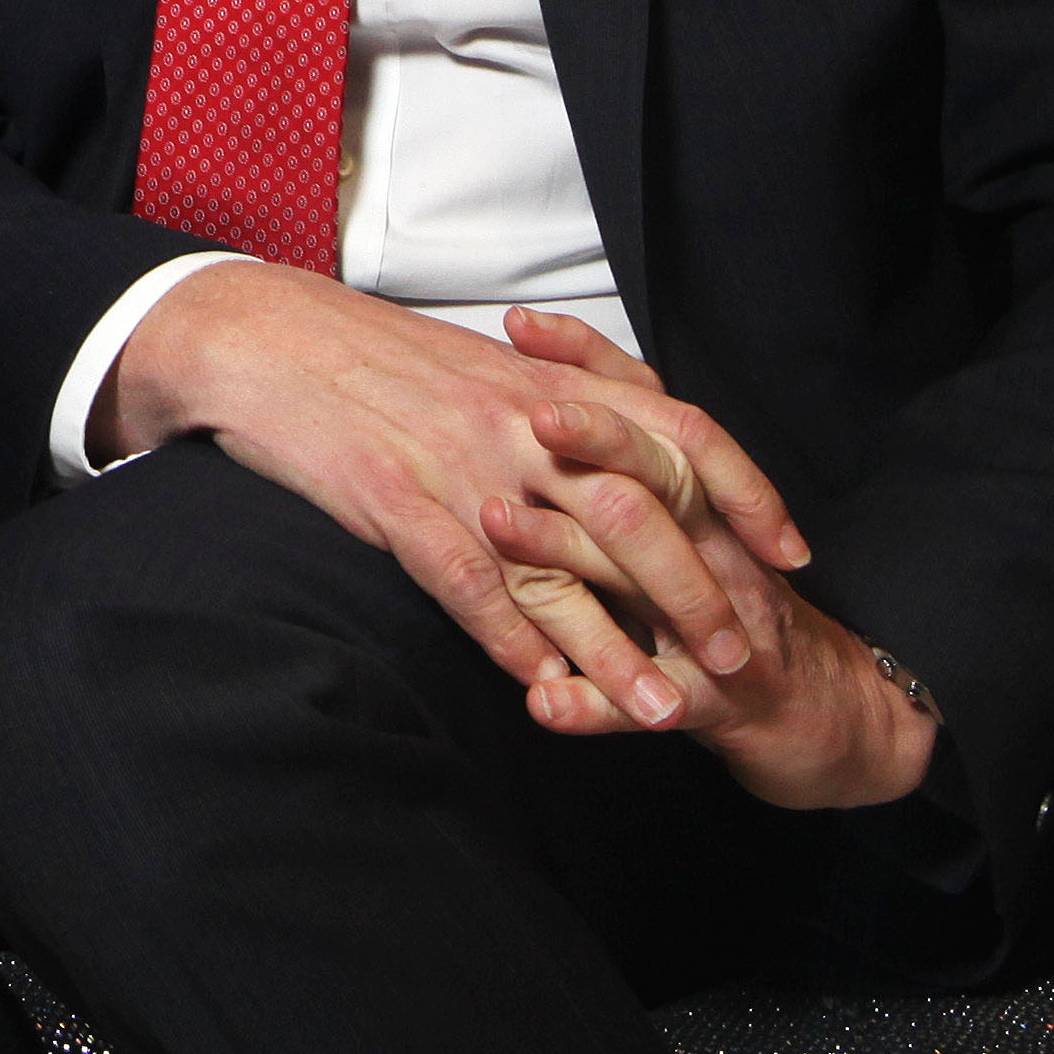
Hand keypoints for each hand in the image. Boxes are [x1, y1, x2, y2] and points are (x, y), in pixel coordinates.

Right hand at [95, 268, 811, 717]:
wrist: (261, 337)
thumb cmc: (368, 356)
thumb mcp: (476, 366)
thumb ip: (549, 407)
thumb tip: (614, 455)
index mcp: (546, 382)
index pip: (679, 430)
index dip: (745, 491)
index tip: (792, 551)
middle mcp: (519, 422)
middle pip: (637, 515)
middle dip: (697, 596)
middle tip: (742, 662)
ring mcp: (459, 465)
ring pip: (561, 568)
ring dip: (616, 650)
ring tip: (664, 716)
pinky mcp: (395, 502)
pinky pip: (468, 584)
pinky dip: (510, 641)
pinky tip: (541, 690)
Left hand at [476, 310, 934, 809]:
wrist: (820, 710)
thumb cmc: (729, 604)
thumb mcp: (685, 525)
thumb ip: (627, 466)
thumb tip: (546, 386)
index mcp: (700, 496)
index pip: (647, 410)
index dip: (588, 364)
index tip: (518, 329)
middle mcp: (716, 545)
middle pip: (657, 471)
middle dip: (593, 439)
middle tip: (528, 412)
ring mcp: (719, 623)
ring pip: (643, 578)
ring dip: (563, 551)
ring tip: (494, 523)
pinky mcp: (714, 703)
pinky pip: (649, 703)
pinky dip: (595, 705)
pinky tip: (543, 704)